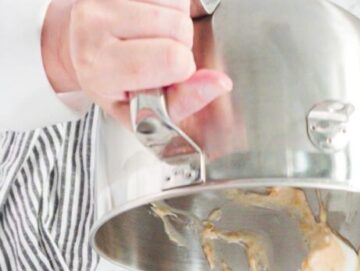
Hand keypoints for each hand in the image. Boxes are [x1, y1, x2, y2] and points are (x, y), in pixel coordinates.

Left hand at [41, 0, 231, 126]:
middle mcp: (94, 24)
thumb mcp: (146, 111)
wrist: (79, 50)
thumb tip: (220, 83)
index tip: (169, 75)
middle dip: (181, 44)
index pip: (171, 58)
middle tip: (160, 56)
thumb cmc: (113, 86)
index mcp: (101, 68)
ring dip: (176, 21)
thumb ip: (185, 101)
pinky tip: (153, 19)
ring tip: (155, 37)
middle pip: (178, 26)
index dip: (184, 68)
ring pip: (176, 3)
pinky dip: (170, 4)